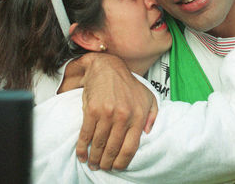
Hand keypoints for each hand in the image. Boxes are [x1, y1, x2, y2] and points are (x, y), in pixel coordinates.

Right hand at [73, 53, 157, 170]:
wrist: (108, 68)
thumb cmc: (128, 84)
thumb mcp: (148, 97)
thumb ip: (153, 115)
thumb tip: (148, 132)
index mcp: (138, 116)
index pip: (130, 147)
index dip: (122, 161)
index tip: (117, 167)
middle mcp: (123, 117)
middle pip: (113, 149)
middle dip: (107, 162)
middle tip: (103, 167)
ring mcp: (107, 114)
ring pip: (99, 144)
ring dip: (94, 158)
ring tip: (92, 163)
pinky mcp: (92, 111)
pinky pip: (86, 135)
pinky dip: (82, 148)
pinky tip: (82, 154)